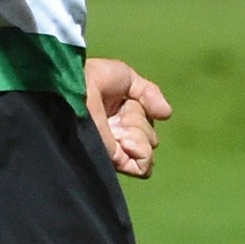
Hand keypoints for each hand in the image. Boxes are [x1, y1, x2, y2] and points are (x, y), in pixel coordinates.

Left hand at [84, 58, 171, 177]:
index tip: (128, 105)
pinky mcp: (111, 159)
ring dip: (139, 138)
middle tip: (119, 116)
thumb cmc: (94, 77)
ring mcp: (115, 150)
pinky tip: (124, 139)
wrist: (77, 86)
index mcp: (120, 121)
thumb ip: (150, 95)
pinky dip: (141, 152)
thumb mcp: (128, 79)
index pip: (147, 129)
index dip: (142, 117)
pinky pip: (141, 166)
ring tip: (119, 129)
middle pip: (150, 142)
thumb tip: (167, 114)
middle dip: (140, 126)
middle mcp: (118, 138)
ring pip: (147, 155)